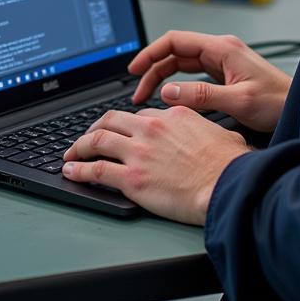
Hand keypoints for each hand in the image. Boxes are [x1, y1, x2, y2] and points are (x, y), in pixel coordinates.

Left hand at [62, 106, 249, 224]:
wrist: (228, 185)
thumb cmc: (229, 165)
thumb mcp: (222, 133)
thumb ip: (207, 129)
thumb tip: (214, 135)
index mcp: (171, 115)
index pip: (139, 115)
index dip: (126, 124)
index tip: (120, 132)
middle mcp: (151, 128)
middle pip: (111, 120)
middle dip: (94, 128)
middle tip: (87, 137)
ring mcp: (139, 152)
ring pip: (96, 141)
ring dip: (79, 147)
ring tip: (70, 154)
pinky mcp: (132, 178)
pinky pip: (95, 170)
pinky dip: (78, 170)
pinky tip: (70, 172)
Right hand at [129, 30, 292, 131]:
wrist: (299, 108)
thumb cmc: (278, 101)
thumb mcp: (239, 101)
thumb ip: (202, 95)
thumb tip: (168, 92)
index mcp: (222, 48)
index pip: (175, 41)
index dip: (151, 53)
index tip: (133, 68)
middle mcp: (220, 50)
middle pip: (175, 52)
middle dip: (152, 69)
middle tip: (137, 92)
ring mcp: (222, 62)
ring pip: (182, 64)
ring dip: (162, 78)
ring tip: (147, 98)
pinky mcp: (224, 75)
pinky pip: (192, 74)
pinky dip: (177, 85)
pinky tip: (170, 99)